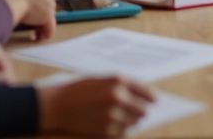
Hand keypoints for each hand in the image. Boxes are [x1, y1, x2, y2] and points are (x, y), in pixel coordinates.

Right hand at [0, 0, 56, 40]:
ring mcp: (48, 4)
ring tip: (35, 32)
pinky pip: (50, 27)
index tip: (35, 10)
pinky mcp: (48, 16)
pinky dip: (45, 33)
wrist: (11, 0)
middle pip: (50, 4)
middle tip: (36, 22)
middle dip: (44, 13)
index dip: (41, 3)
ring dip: (43, 24)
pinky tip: (37, 37)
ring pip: (51, 16)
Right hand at [38, 76, 155, 137]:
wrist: (57, 106)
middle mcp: (119, 98)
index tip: (155, 99)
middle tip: (131, 108)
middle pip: (143, 109)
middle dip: (139, 109)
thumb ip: (122, 85)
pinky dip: (120, 130)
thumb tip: (144, 95)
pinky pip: (123, 133)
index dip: (151, 96)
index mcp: (118, 81)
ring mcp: (114, 116)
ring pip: (134, 122)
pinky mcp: (107, 132)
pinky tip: (108, 123)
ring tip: (114, 115)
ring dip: (129, 120)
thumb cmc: (78, 90)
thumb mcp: (102, 80)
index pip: (146, 90)